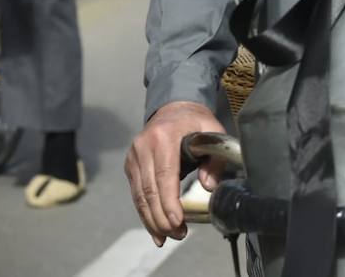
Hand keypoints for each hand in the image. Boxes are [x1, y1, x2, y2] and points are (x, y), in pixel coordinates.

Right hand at [125, 101, 226, 246]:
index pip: (164, 174)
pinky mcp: (130, 166)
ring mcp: (133, 157)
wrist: (173, 108)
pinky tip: (156, 230)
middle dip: (162, 216)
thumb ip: (214, 158)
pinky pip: (136, 195)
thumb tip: (209, 186)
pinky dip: (145, 214)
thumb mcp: (213, 132)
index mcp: (163, 137)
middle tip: (178, 234)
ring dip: (153, 220)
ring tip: (169, 236)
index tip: (176, 221)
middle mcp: (143, 147)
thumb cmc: (196, 121)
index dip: (168, 201)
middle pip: (149, 189)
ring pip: (139, 196)